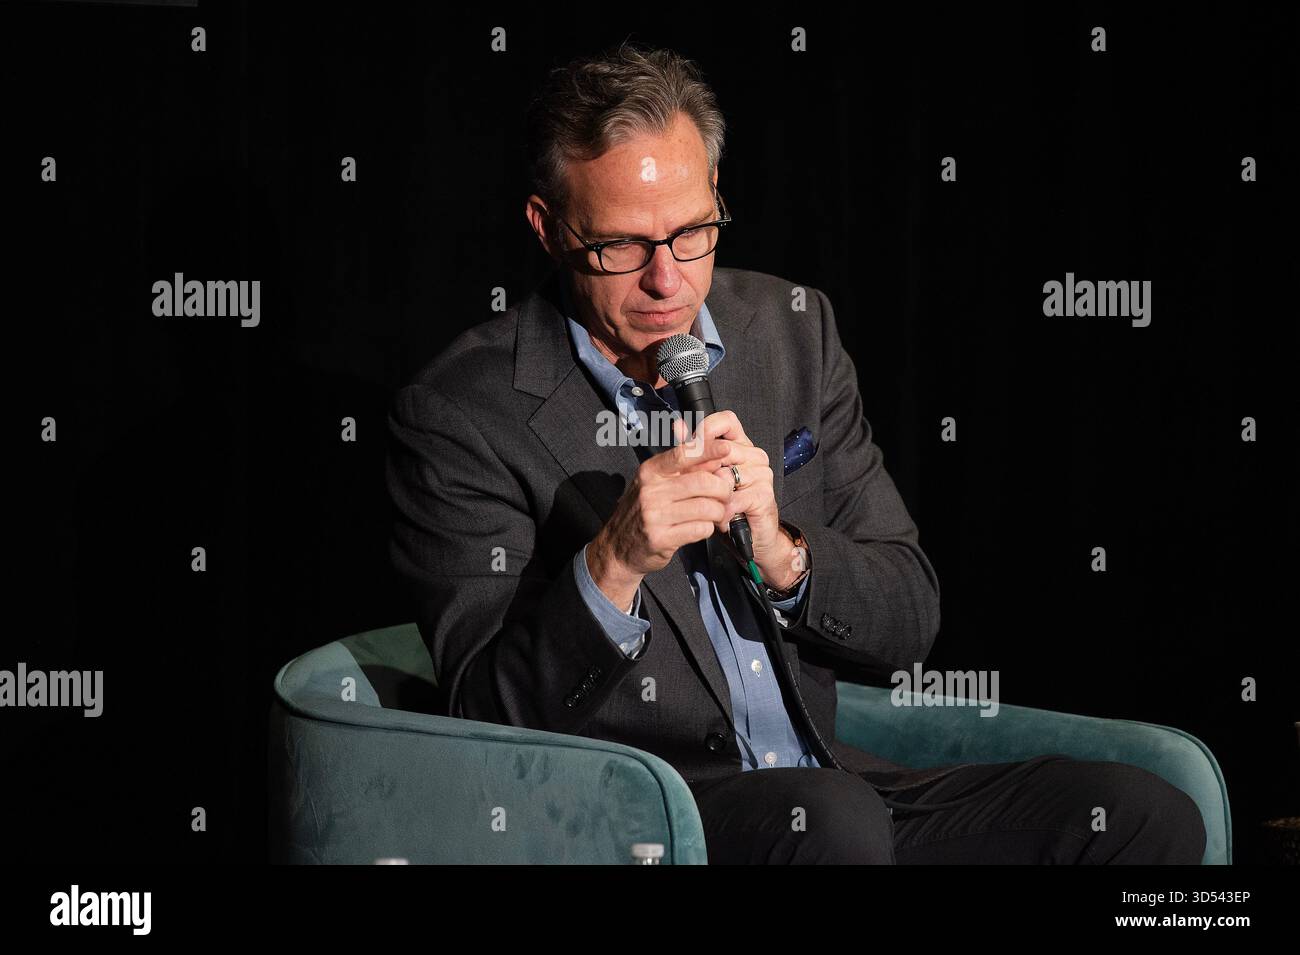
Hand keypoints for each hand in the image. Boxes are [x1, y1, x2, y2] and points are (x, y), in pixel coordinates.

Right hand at [586, 418, 734, 608]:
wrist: (618, 548)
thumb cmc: (643, 511)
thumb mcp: (655, 483)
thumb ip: (683, 467)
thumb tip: (711, 450)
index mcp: (650, 471)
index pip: (683, 453)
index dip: (708, 449)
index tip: (726, 448)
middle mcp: (651, 490)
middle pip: (703, 482)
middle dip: (722, 489)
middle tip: (725, 495)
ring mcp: (655, 515)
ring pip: (707, 507)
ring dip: (719, 512)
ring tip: (716, 514)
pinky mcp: (661, 538)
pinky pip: (700, 529)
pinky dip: (708, 529)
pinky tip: (701, 528)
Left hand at [685, 410, 801, 590]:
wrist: (749, 538)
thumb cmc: (726, 505)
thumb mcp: (704, 477)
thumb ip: (692, 451)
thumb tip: (678, 426)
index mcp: (739, 445)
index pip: (726, 421)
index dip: (706, 430)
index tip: (691, 444)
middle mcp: (753, 455)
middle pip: (722, 450)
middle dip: (701, 472)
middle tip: (688, 489)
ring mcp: (761, 474)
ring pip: (724, 476)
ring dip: (710, 497)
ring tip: (707, 508)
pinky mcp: (764, 495)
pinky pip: (733, 499)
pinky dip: (721, 512)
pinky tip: (719, 519)